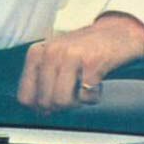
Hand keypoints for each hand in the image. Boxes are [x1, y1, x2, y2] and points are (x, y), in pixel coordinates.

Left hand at [16, 12, 143, 111]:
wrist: (118, 32)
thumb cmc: (85, 49)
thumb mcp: (55, 58)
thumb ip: (42, 80)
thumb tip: (39, 111)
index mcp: (36, 53)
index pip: (25, 96)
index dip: (38, 108)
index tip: (51, 107)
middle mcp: (51, 52)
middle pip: (44, 102)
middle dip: (60, 107)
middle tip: (73, 97)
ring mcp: (71, 56)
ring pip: (61, 101)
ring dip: (75, 103)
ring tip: (83, 91)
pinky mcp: (92, 63)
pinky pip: (86, 97)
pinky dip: (93, 97)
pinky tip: (97, 84)